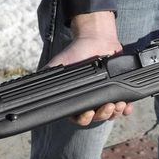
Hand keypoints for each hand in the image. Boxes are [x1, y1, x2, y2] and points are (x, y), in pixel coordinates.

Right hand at [46, 11, 133, 125]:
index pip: (79, 117)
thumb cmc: (75, 54)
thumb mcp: (57, 67)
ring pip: (110, 114)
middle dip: (102, 115)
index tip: (88, 113)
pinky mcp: (119, 91)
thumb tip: (31, 90)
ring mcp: (106, 97)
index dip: (84, 119)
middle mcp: (91, 101)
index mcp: (76, 100)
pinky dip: (126, 108)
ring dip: (114, 112)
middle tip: (106, 106)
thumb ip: (47, 78)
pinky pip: (123, 106)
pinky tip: (126, 106)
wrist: (95, 40)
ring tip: (117, 104)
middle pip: (97, 118)